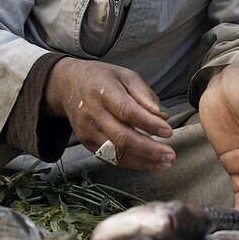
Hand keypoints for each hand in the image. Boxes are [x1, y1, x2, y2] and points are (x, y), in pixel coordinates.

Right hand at [44, 58, 174, 171]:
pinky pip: (110, 157)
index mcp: (103, 91)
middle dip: (149, 150)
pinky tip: (149, 163)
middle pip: (121, 137)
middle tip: (170, 155)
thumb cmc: (102, 79)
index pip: (127, 111)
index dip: (149, 123)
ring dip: (143, 161)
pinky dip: (132, 162)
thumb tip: (163, 117)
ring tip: (164, 163)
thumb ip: (144, 95)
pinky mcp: (86, 142)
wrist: (68, 85)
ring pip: (116, 152)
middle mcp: (92, 113)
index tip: (168, 131)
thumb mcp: (125, 76)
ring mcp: (87, 130)